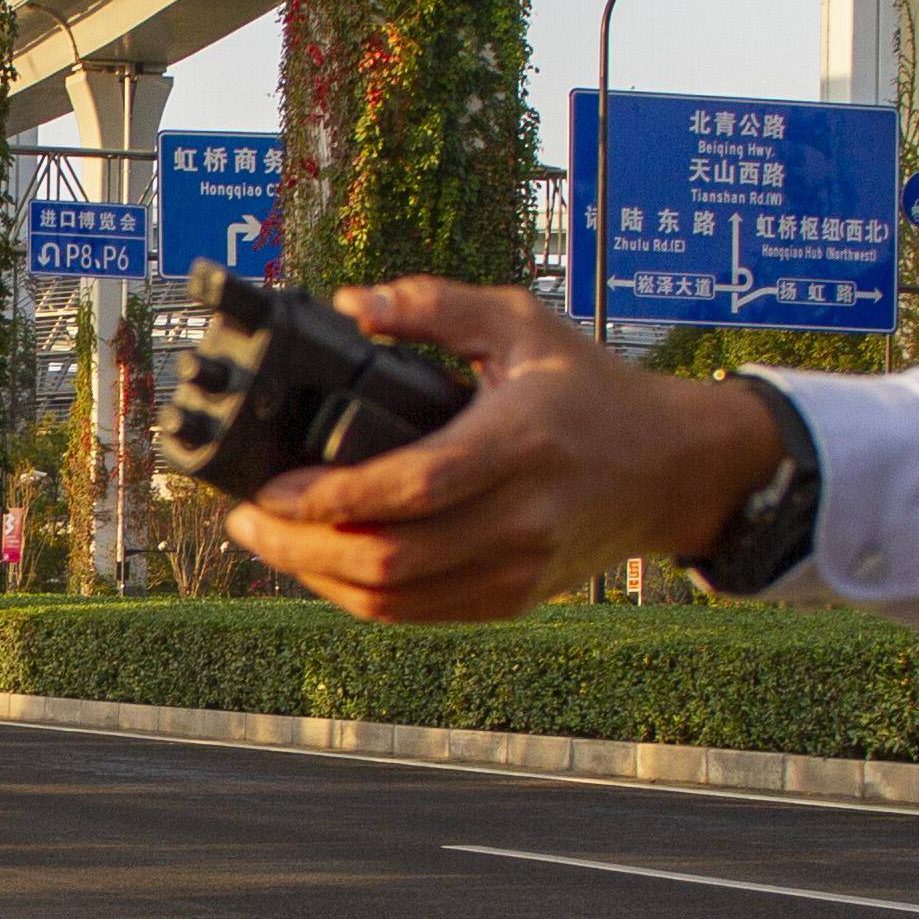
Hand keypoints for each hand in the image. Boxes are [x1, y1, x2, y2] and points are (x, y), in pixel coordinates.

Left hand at [218, 281, 790, 620]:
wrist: (672, 468)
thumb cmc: (590, 389)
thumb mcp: (521, 323)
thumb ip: (434, 304)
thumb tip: (353, 305)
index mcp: (520, 442)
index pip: (412, 486)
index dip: (331, 497)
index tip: (270, 488)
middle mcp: (521, 517)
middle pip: (391, 558)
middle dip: (301, 549)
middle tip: (247, 521)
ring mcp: (517, 568)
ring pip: (395, 600)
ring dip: (318, 578)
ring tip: (270, 541)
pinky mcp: (511, 598)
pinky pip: (416, 613)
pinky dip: (358, 595)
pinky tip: (322, 563)